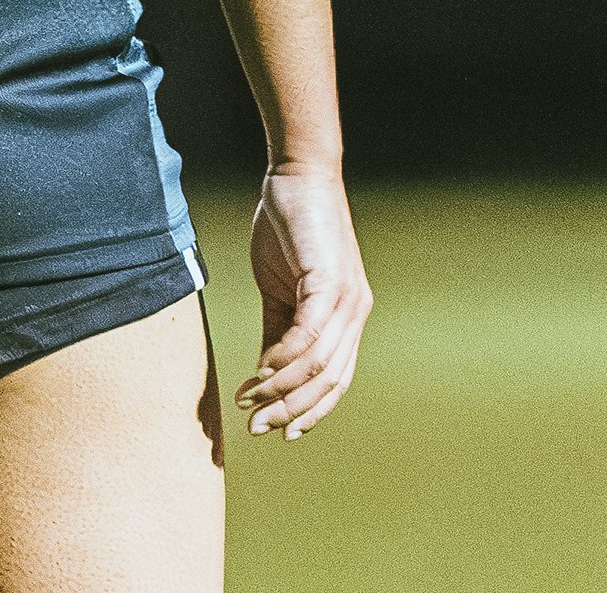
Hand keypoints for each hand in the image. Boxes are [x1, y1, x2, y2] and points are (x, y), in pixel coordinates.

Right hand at [234, 163, 371, 440]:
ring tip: (251, 402)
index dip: (310, 411)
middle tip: (257, 428)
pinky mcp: (329, 281)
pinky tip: (259, 370)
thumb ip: (278, 329)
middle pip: (331, 382)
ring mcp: (346, 298)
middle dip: (293, 411)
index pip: (336, 380)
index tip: (280, 432)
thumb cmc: (289, 226)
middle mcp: (355, 313)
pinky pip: (307, 334)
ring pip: (320, 365)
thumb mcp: (279, 286)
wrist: (297, 173)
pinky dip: (283, 359)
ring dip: (282, 390)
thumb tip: (264, 373)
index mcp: (348, 316)